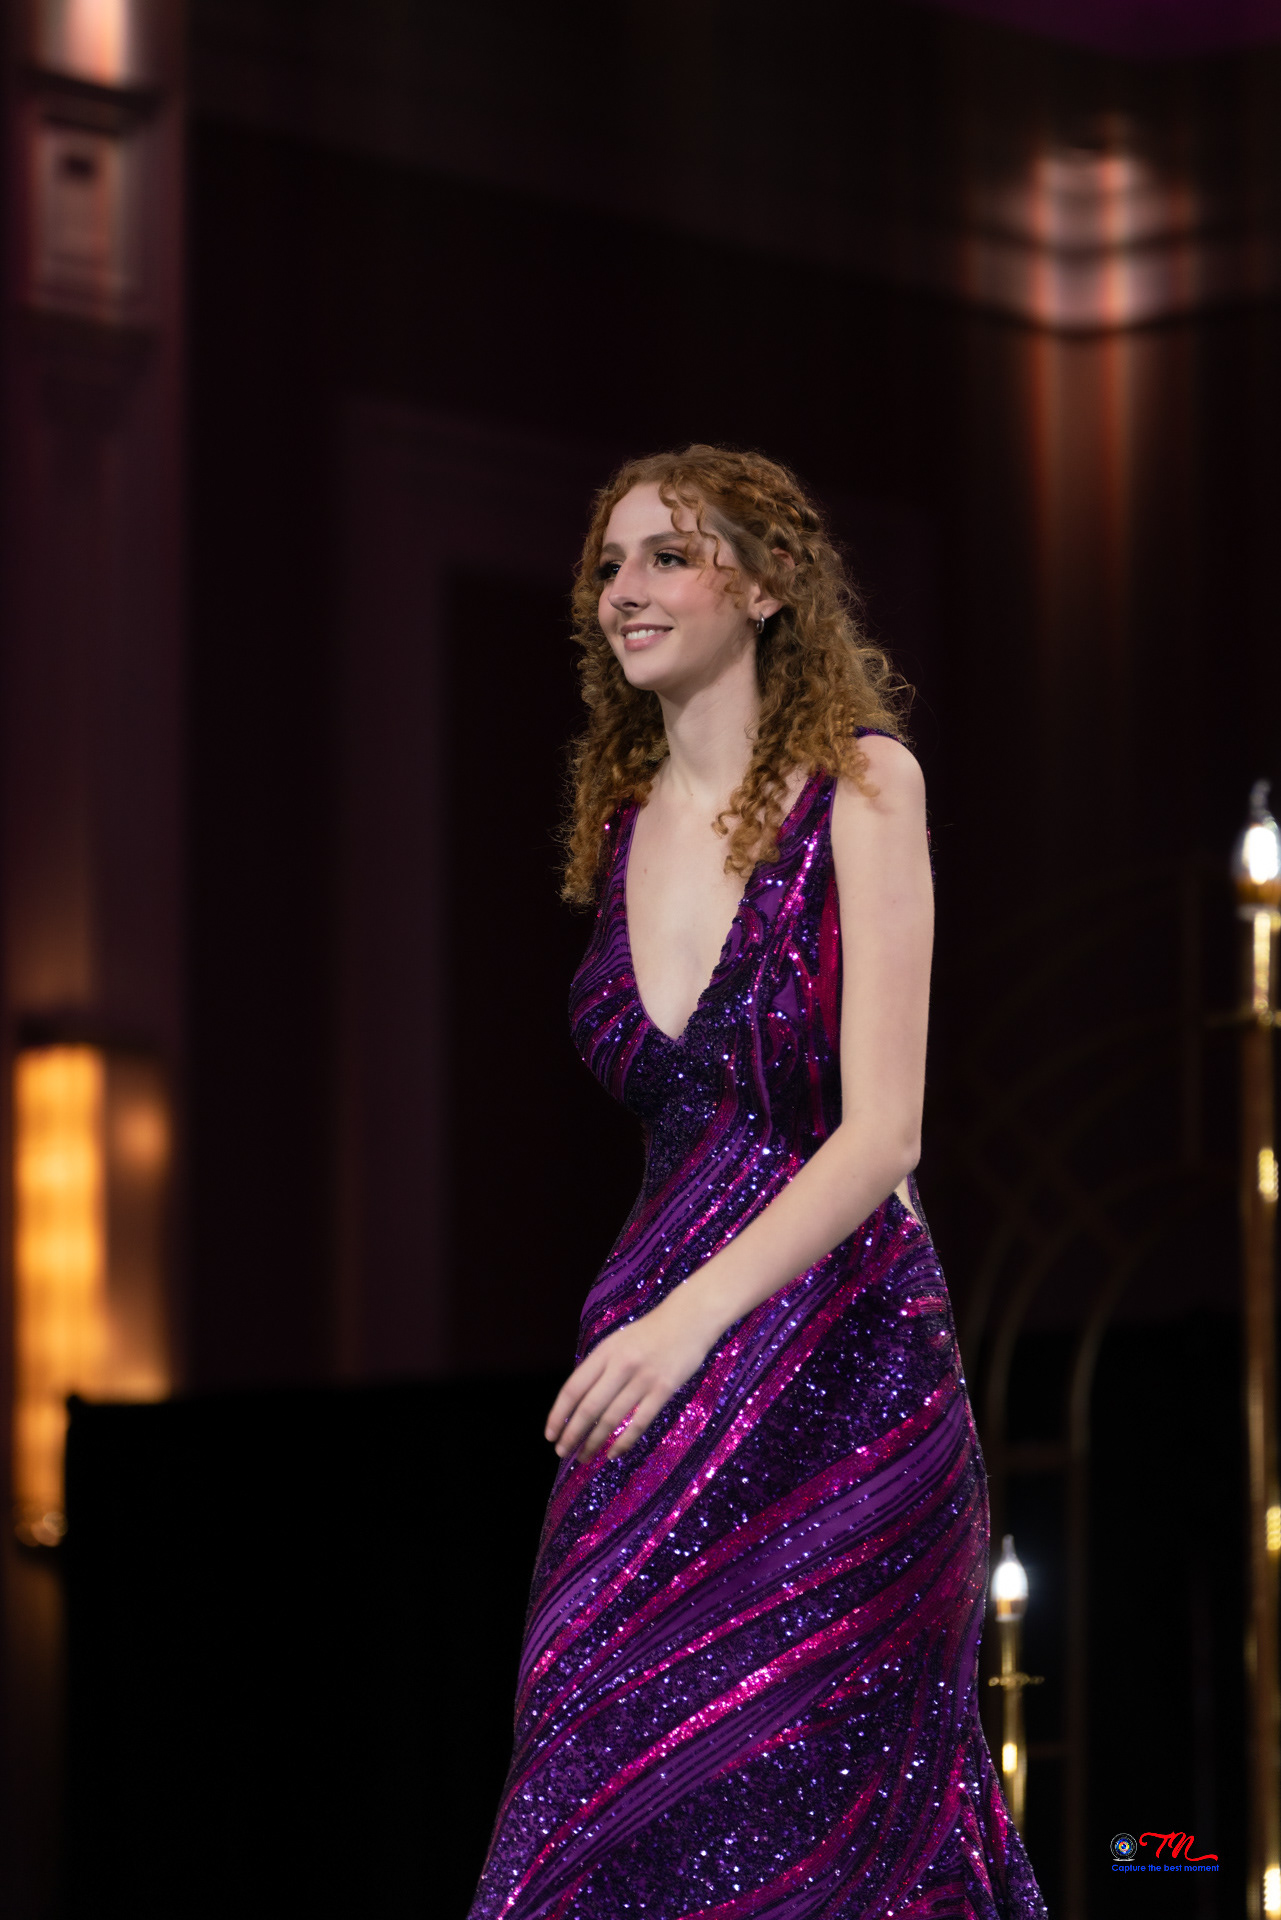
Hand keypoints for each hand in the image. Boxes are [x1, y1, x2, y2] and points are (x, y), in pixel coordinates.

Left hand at [544, 1283, 721, 1464]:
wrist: (689, 1319)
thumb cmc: (650, 1333)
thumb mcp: (617, 1342)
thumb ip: (599, 1368)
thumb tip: (578, 1403)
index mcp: (605, 1352)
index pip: (573, 1388)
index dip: (558, 1415)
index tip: (550, 1434)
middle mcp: (621, 1365)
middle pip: (589, 1407)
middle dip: (572, 1434)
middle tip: (562, 1452)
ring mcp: (643, 1378)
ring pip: (611, 1419)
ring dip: (594, 1442)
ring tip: (584, 1457)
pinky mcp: (664, 1389)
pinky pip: (639, 1422)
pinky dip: (623, 1442)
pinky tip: (613, 1453)